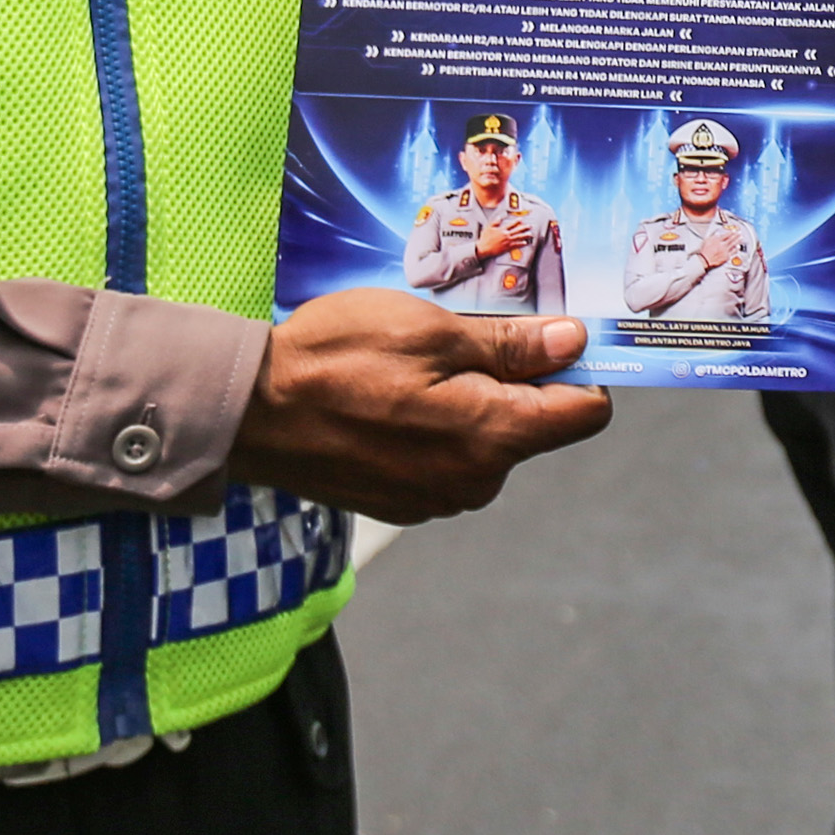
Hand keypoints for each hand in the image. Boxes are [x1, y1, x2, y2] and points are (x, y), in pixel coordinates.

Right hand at [226, 290, 611, 523]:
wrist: (249, 412)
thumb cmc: (336, 360)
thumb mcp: (432, 331)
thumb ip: (512, 344)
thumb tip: (574, 341)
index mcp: (493, 438)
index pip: (585, 413)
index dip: (578, 368)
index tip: (552, 337)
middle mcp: (474, 482)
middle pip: (534, 424)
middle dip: (513, 380)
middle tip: (455, 341)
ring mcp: (437, 499)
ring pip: (489, 440)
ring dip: (469, 402)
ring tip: (411, 371)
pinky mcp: (405, 503)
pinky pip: (448, 459)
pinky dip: (435, 428)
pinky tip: (390, 402)